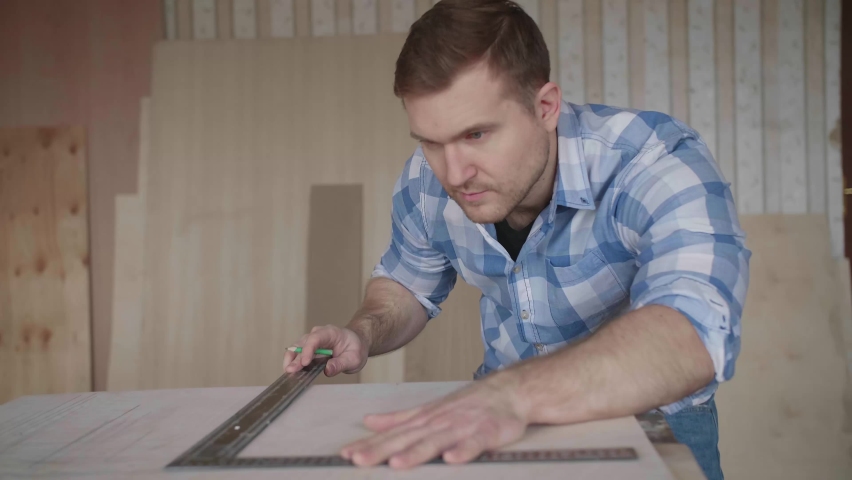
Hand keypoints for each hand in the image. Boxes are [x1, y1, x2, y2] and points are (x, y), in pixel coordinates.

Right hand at [283, 325, 368, 376]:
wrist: (356, 344)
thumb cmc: (355, 349)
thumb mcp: (354, 359)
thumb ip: (341, 364)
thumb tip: (328, 370)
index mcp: (330, 333)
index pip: (315, 338)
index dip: (308, 350)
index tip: (305, 363)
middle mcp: (318, 334)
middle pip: (303, 344)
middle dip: (296, 358)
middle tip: (290, 370)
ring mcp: (311, 341)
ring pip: (297, 348)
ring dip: (291, 360)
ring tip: (288, 372)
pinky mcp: (308, 350)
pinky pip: (298, 355)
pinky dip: (294, 363)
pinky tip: (292, 372)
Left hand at [340, 374, 528, 468]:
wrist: (507, 391)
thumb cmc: (467, 404)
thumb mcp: (429, 409)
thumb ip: (399, 418)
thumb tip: (369, 421)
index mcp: (424, 419)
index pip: (392, 434)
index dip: (370, 444)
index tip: (347, 455)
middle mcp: (439, 422)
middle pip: (407, 439)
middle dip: (382, 450)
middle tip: (359, 460)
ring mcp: (462, 427)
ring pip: (436, 441)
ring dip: (417, 452)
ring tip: (397, 464)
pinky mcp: (486, 433)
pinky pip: (474, 444)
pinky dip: (463, 451)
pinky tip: (451, 459)